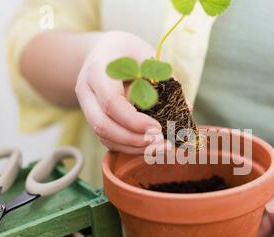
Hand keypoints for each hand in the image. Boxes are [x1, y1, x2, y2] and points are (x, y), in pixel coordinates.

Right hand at [75, 31, 169, 153]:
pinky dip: (129, 147)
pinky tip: (150, 147)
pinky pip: (108, 139)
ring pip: (104, 136)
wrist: (104, 51)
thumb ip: (164, 79)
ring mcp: (87, 107)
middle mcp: (87, 91)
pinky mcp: (94, 119)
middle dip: (133, 140)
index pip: (111, 102)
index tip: (158, 128)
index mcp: (98, 70)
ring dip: (133, 147)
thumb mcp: (147, 55)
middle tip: (161, 143)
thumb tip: (185, 107)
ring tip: (160, 149)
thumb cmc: (129, 52)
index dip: (134, 120)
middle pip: (102, 125)